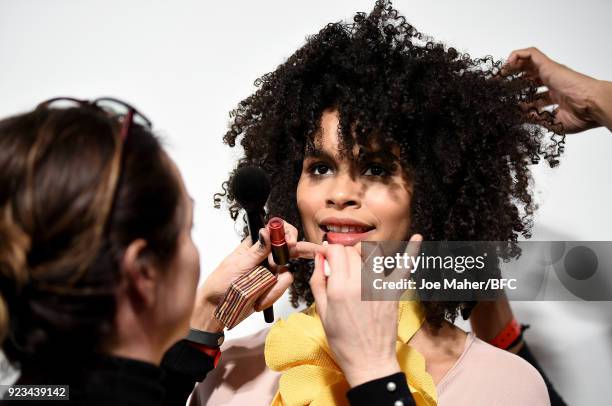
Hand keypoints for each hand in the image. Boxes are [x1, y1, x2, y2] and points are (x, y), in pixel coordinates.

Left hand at [191, 219, 301, 331]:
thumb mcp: (238, 264)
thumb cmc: (220, 282)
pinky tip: (260, 301)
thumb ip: (256, 250)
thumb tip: (266, 232)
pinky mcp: (272, 287)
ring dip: (276, 285)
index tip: (290, 242)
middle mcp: (265, 256)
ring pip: (286, 272)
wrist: (217, 307)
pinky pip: (282, 287)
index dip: (286, 233)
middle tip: (308, 254)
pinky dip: (273, 294)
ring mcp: (270, 272)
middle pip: (288, 248)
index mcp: (255, 245)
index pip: (275, 231)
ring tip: (259, 293)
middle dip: (301, 251)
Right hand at [308, 234, 422, 386]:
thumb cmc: (343, 341)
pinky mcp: (394, 292)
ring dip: (364, 253)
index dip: (330, 251)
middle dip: (344, 254)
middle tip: (340, 266)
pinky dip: (412, 251)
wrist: (369, 361)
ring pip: (373, 254)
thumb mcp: (322, 312)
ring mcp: (379, 286)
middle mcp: (360, 283)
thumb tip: (320, 259)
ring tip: (359, 262)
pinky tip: (418, 237)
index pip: (336, 251)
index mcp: (340, 288)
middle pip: (353, 251)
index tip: (327, 257)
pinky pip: (404, 267)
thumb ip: (319, 282)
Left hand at [503, 47, 606, 132]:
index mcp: (555, 95)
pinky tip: (508, 64)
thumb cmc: (581, 116)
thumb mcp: (552, 122)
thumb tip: (519, 117)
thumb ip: (535, 119)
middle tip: (496, 87)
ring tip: (498, 75)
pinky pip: (531, 53)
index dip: (517, 98)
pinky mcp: (550, 65)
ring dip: (511, 67)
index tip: (503, 103)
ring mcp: (551, 73)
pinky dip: (518, 55)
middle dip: (511, 80)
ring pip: (527, 63)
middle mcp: (552, 82)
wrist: (593, 106)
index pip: (531, 94)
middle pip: (527, 77)